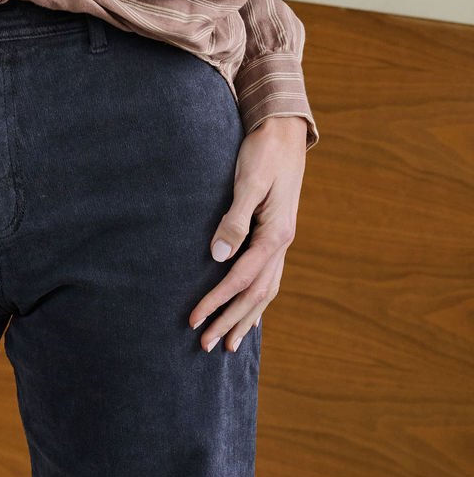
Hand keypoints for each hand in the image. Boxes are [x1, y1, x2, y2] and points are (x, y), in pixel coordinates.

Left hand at [188, 115, 307, 353]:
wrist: (283, 130)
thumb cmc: (263, 151)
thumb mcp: (247, 181)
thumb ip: (234, 219)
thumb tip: (218, 256)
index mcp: (276, 234)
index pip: (242, 279)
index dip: (217, 302)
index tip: (194, 320)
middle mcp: (283, 243)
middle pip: (256, 294)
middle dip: (230, 320)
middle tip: (205, 346)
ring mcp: (282, 240)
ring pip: (266, 290)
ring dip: (245, 317)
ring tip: (228, 342)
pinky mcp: (276, 233)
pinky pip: (268, 276)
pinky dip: (257, 300)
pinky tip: (248, 311)